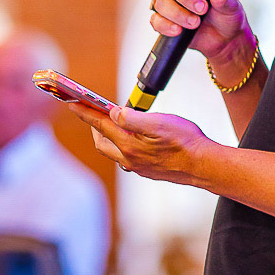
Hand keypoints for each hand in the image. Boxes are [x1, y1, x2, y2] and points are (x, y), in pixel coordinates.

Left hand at [67, 101, 210, 185]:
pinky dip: (122, 146)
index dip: (85, 112)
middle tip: (93, 112)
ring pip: (113, 151)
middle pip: (102, 141)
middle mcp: (129, 159)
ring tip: (112, 123)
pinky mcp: (147, 171)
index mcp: (129, 145)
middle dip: (94, 126)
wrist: (204, 166)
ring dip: (108, 137)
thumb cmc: (185, 142)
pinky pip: (126, 158)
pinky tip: (133, 140)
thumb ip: (132, 118)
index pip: (100, 125)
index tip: (71, 102)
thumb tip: (113, 113)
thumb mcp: (159, 122)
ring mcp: (138, 167)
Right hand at [151, 0, 250, 62]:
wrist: (224, 42)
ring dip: (178, 13)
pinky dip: (166, 25)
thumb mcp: (231, 7)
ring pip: (162, 2)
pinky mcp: (165, 21)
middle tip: (202, 9)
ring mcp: (171, 4)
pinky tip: (178, 30)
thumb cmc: (226, 19)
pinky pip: (156, 20)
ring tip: (194, 23)